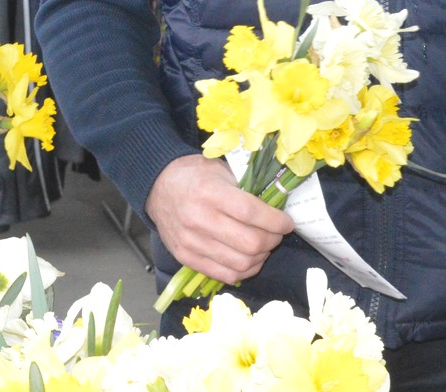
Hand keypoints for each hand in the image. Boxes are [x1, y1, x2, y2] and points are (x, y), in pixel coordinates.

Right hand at [147, 154, 293, 284]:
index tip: (287, 222)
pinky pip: (225, 275)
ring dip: (261, 257)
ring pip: (241, 263)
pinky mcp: (186, 258)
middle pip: (250, 243)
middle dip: (272, 240)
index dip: (275, 221)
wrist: (158, 187)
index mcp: (209, 192)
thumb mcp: (221, 171)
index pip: (251, 213)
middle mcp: (199, 219)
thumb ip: (246, 188)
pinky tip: (248, 258)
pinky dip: (244, 270)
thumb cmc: (195, 175)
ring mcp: (191, 242)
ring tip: (263, 246)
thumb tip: (277, 207)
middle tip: (276, 233)